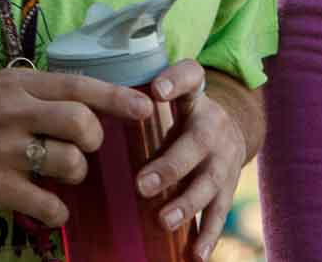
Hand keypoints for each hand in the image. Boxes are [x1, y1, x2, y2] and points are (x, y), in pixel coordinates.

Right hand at [0, 67, 152, 228]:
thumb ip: (34, 91)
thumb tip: (79, 101)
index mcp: (18, 84)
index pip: (80, 84)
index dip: (118, 97)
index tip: (146, 107)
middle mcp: (16, 112)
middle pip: (83, 123)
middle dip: (94, 140)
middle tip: (84, 149)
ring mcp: (5, 150)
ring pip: (70, 162)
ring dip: (76, 174)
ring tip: (63, 175)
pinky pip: (46, 202)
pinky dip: (56, 209)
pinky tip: (50, 208)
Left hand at [135, 61, 250, 261]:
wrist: (232, 131)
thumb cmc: (184, 118)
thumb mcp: (172, 101)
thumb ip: (140, 104)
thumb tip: (88, 115)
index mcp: (196, 100)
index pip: (191, 78)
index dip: (176, 82)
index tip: (156, 91)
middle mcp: (214, 127)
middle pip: (197, 143)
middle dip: (171, 166)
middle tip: (142, 185)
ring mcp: (224, 160)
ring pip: (210, 182)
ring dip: (187, 203)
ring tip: (164, 220)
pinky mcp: (229, 188)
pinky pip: (220, 213)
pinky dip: (208, 235)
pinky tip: (194, 255)